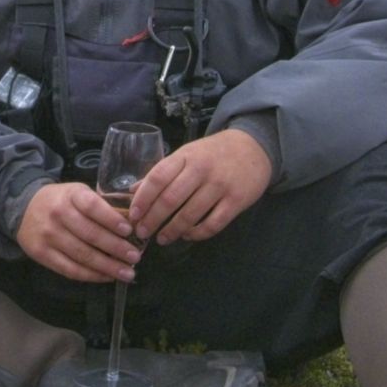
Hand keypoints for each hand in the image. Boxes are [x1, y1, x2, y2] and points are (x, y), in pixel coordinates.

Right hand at [15, 182, 142, 282]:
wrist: (24, 208)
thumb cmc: (61, 201)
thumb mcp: (78, 193)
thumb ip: (101, 206)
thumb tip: (132, 224)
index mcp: (71, 195)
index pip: (92, 206)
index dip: (111, 219)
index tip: (128, 231)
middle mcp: (58, 214)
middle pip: (90, 234)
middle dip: (116, 248)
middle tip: (135, 257)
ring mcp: (48, 235)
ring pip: (82, 255)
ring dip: (107, 266)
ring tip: (127, 273)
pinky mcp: (41, 254)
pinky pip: (70, 269)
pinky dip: (91, 275)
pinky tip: (107, 277)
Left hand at [129, 129, 271, 245]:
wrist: (254, 148)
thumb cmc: (213, 153)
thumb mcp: (186, 154)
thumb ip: (162, 172)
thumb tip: (133, 191)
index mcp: (185, 156)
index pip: (158, 177)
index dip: (142, 199)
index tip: (133, 215)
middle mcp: (201, 170)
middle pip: (170, 199)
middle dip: (152, 219)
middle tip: (142, 233)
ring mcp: (220, 186)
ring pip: (190, 215)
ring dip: (172, 230)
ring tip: (162, 239)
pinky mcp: (236, 201)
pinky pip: (213, 224)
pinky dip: (197, 234)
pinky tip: (187, 236)